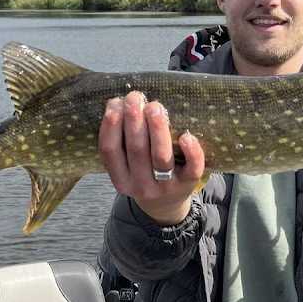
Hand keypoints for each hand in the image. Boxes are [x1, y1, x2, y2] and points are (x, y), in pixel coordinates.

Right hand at [98, 91, 205, 223]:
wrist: (165, 205)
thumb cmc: (143, 173)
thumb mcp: (125, 165)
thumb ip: (122, 140)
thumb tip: (121, 101)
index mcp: (120, 179)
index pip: (110, 151)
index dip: (110, 125)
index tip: (114, 102)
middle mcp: (141, 186)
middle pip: (136, 150)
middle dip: (134, 120)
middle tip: (135, 96)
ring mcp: (165, 187)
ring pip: (161, 157)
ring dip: (157, 128)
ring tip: (155, 106)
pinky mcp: (188, 184)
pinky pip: (192, 168)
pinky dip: (191, 151)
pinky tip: (187, 134)